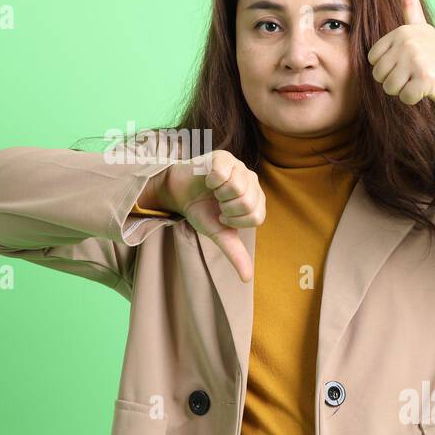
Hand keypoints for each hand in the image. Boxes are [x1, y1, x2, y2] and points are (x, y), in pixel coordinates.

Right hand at [159, 150, 263, 281]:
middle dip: (226, 208)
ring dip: (218, 194)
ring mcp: (239, 166)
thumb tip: (247, 278)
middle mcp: (252, 181)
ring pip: (237, 187)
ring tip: (213, 191)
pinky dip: (211, 181)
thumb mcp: (219, 234)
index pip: (256, 217)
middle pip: (248, 202)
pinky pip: (223, 174)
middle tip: (217, 203)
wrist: (178, 193)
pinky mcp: (223, 156)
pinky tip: (208, 179)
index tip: (223, 216)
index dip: (235, 221)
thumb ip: (235, 253)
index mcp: (256, 199)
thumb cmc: (201, 210)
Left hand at [367, 0, 434, 120]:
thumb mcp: (423, 29)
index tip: (408, 63)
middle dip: (395, 81)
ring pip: (389, 88)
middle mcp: (408, 41)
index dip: (388, 67)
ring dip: (404, 90)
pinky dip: (414, 99)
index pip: (373, 59)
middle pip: (379, 75)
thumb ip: (410, 7)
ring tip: (421, 80)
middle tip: (416, 74)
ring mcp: (417, 59)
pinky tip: (428, 89)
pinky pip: (404, 98)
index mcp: (403, 31)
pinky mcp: (425, 78)